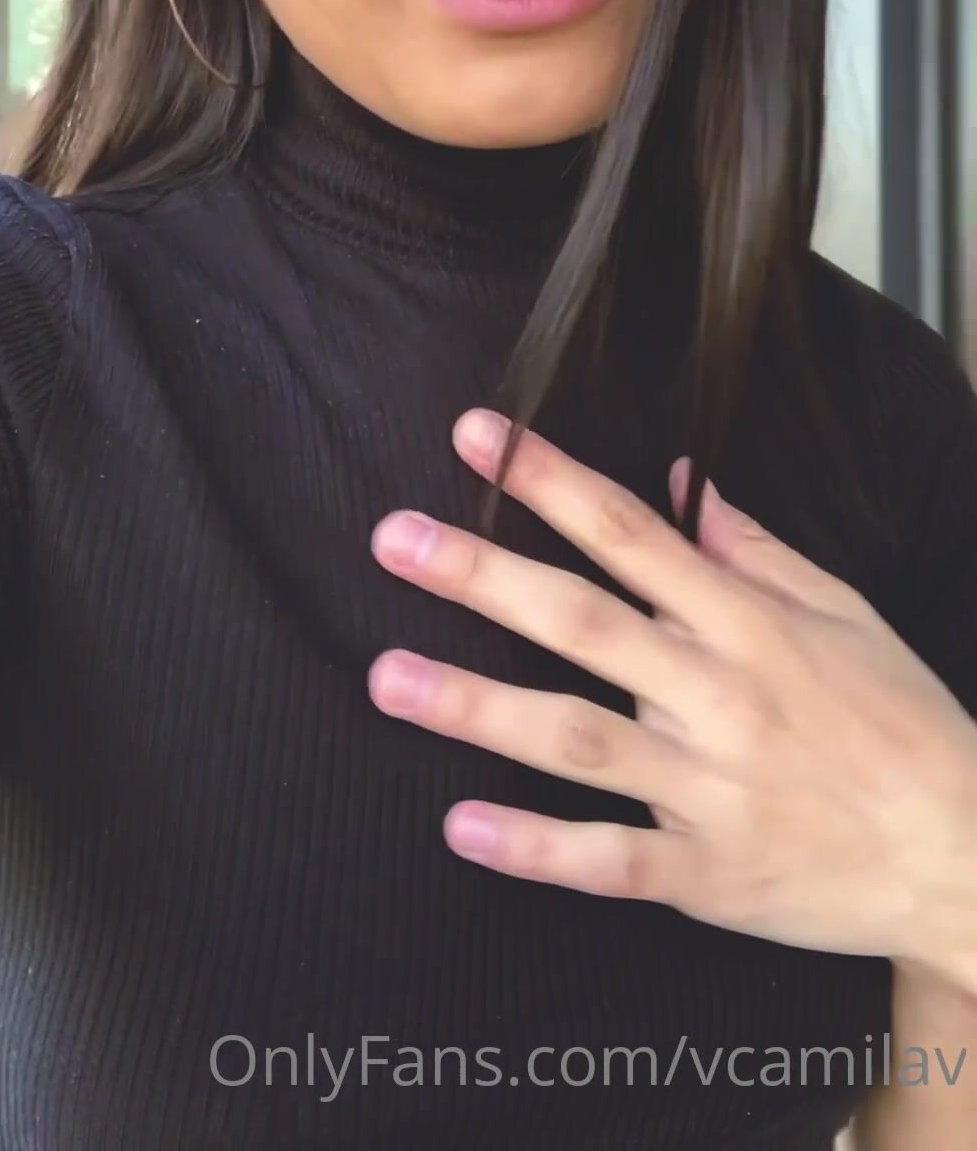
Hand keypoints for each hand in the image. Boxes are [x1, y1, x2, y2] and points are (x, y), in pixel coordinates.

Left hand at [368, 410, 976, 981]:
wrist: (964, 853)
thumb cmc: (902, 719)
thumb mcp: (845, 611)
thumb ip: (755, 548)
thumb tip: (681, 478)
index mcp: (746, 621)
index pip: (628, 530)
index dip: (549, 477)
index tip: (478, 431)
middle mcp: (717, 695)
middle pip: (582, 622)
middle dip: (482, 576)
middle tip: (392, 539)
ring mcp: (708, 789)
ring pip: (577, 740)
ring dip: (477, 708)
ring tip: (388, 678)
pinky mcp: (708, 876)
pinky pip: (610, 860)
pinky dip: (535, 848)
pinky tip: (459, 828)